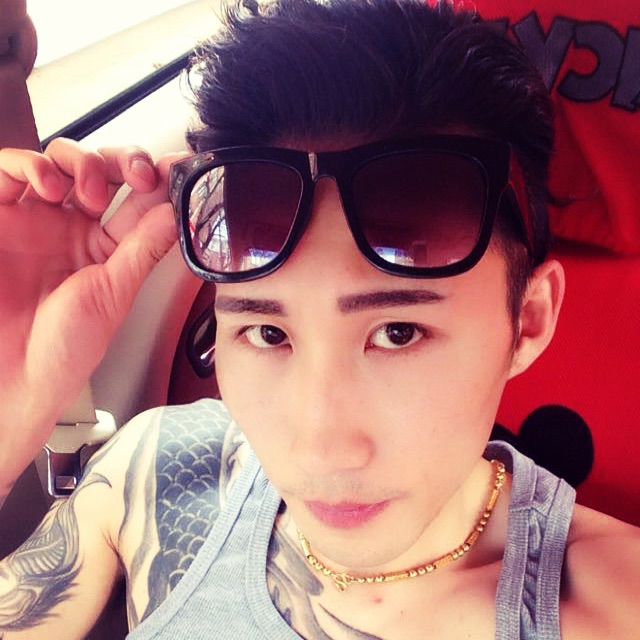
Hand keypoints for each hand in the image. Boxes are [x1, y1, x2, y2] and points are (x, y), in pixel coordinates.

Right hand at [0, 138, 181, 491]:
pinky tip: (50, 186)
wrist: (12, 374)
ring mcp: (37, 220)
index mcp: (108, 250)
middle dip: (125, 162)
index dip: (161, 180)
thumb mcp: (114, 293)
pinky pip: (11, 170)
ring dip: (83, 163)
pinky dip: (31, 164)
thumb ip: (143, 248)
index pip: (140, 202)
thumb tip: (175, 212)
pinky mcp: (0, 215)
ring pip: (63, 162)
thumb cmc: (63, 347)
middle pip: (104, 171)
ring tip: (88, 195)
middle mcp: (74, 230)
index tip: (181, 167)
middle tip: (140, 174)